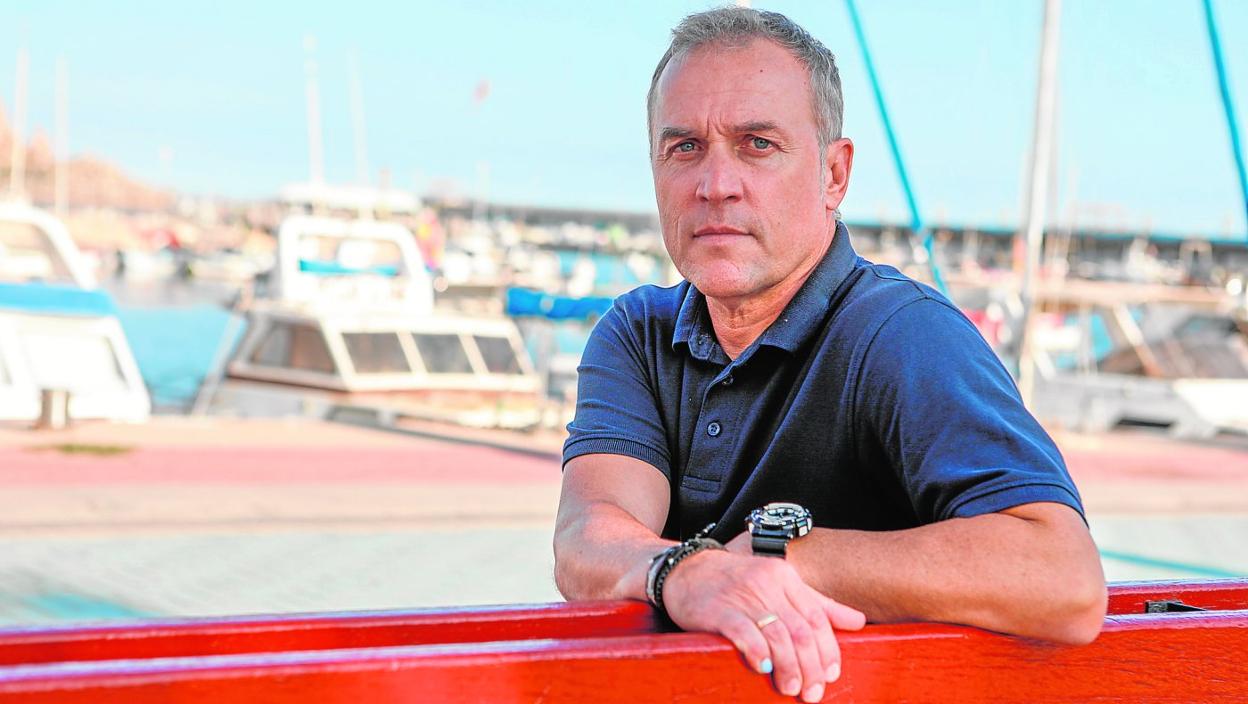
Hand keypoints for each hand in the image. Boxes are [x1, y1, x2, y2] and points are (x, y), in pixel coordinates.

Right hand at [661, 545, 865, 701]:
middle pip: (800, 631)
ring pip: (777, 635)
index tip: (830, 674)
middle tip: (812, 693)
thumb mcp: (780, 585)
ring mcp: (743, 596)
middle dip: (811, 666)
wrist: (687, 571)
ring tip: (791, 688)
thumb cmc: (737, 582)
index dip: (828, 650)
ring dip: (788, 667)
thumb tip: (858, 621)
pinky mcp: (719, 610)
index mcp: (786, 578)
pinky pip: (744, 633)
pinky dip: (758, 653)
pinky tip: (763, 669)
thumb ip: (818, 603)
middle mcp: (767, 584)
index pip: (817, 617)